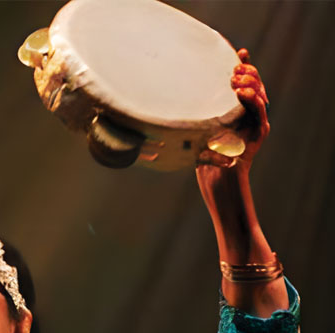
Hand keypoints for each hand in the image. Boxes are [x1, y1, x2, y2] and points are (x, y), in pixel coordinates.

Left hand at [197, 48, 269, 173]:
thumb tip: (170, 97)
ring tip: (236, 78)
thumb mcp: (195, 129)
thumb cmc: (202, 158)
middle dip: (248, 72)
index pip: (244, 84)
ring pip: (260, 95)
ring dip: (250, 83)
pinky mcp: (259, 134)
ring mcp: (255, 124)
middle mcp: (249, 115)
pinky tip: (242, 92)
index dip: (244, 66)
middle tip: (234, 69)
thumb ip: (193, 114)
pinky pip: (260, 112)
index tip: (238, 52)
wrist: (216, 182)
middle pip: (255, 85)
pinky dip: (253, 100)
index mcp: (236, 111)